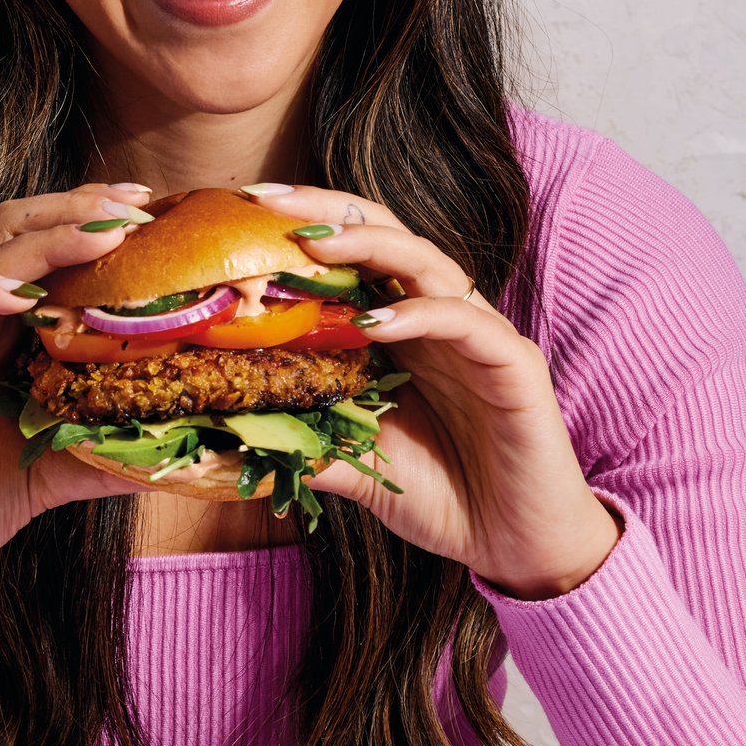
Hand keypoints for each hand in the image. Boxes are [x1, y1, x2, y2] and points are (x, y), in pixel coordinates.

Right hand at [0, 184, 156, 606]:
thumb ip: (105, 457)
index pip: (48, 252)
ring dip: (45, 234)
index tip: (156, 211)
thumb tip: (183, 457)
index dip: (96, 224)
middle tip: (139, 203)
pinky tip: (19, 292)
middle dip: (79, 209)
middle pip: (18, 230)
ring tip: (105, 230)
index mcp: (3, 336)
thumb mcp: (51, 478)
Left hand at [244, 185, 621, 597]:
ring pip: (427, 263)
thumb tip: (228, 445)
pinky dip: (420, 315)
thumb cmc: (444, 498)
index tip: (245, 215)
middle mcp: (441, 318)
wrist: (518, 544)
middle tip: (266, 201)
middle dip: (326, 211)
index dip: (305, 228)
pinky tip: (376, 323)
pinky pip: (466, 323)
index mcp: (404, 331)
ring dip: (369, 246)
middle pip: (386, 236)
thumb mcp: (358, 468)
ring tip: (313, 245)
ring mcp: (480, 336)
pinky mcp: (515, 365)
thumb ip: (307, 445)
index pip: (354, 256)